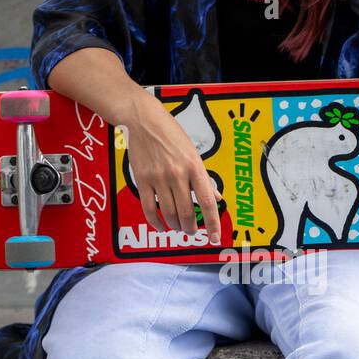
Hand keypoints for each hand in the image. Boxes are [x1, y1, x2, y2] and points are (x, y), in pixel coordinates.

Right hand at [123, 87, 221, 243]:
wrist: (144, 120)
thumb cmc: (171, 135)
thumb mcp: (194, 153)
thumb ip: (204, 178)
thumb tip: (216, 198)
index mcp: (194, 166)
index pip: (207, 202)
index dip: (213, 224)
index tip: (215, 238)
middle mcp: (178, 174)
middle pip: (187, 212)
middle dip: (191, 228)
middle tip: (192, 232)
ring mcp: (159, 177)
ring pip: (169, 213)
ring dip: (175, 226)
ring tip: (178, 227)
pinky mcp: (142, 179)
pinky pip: (149, 208)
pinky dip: (156, 222)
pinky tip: (161, 225)